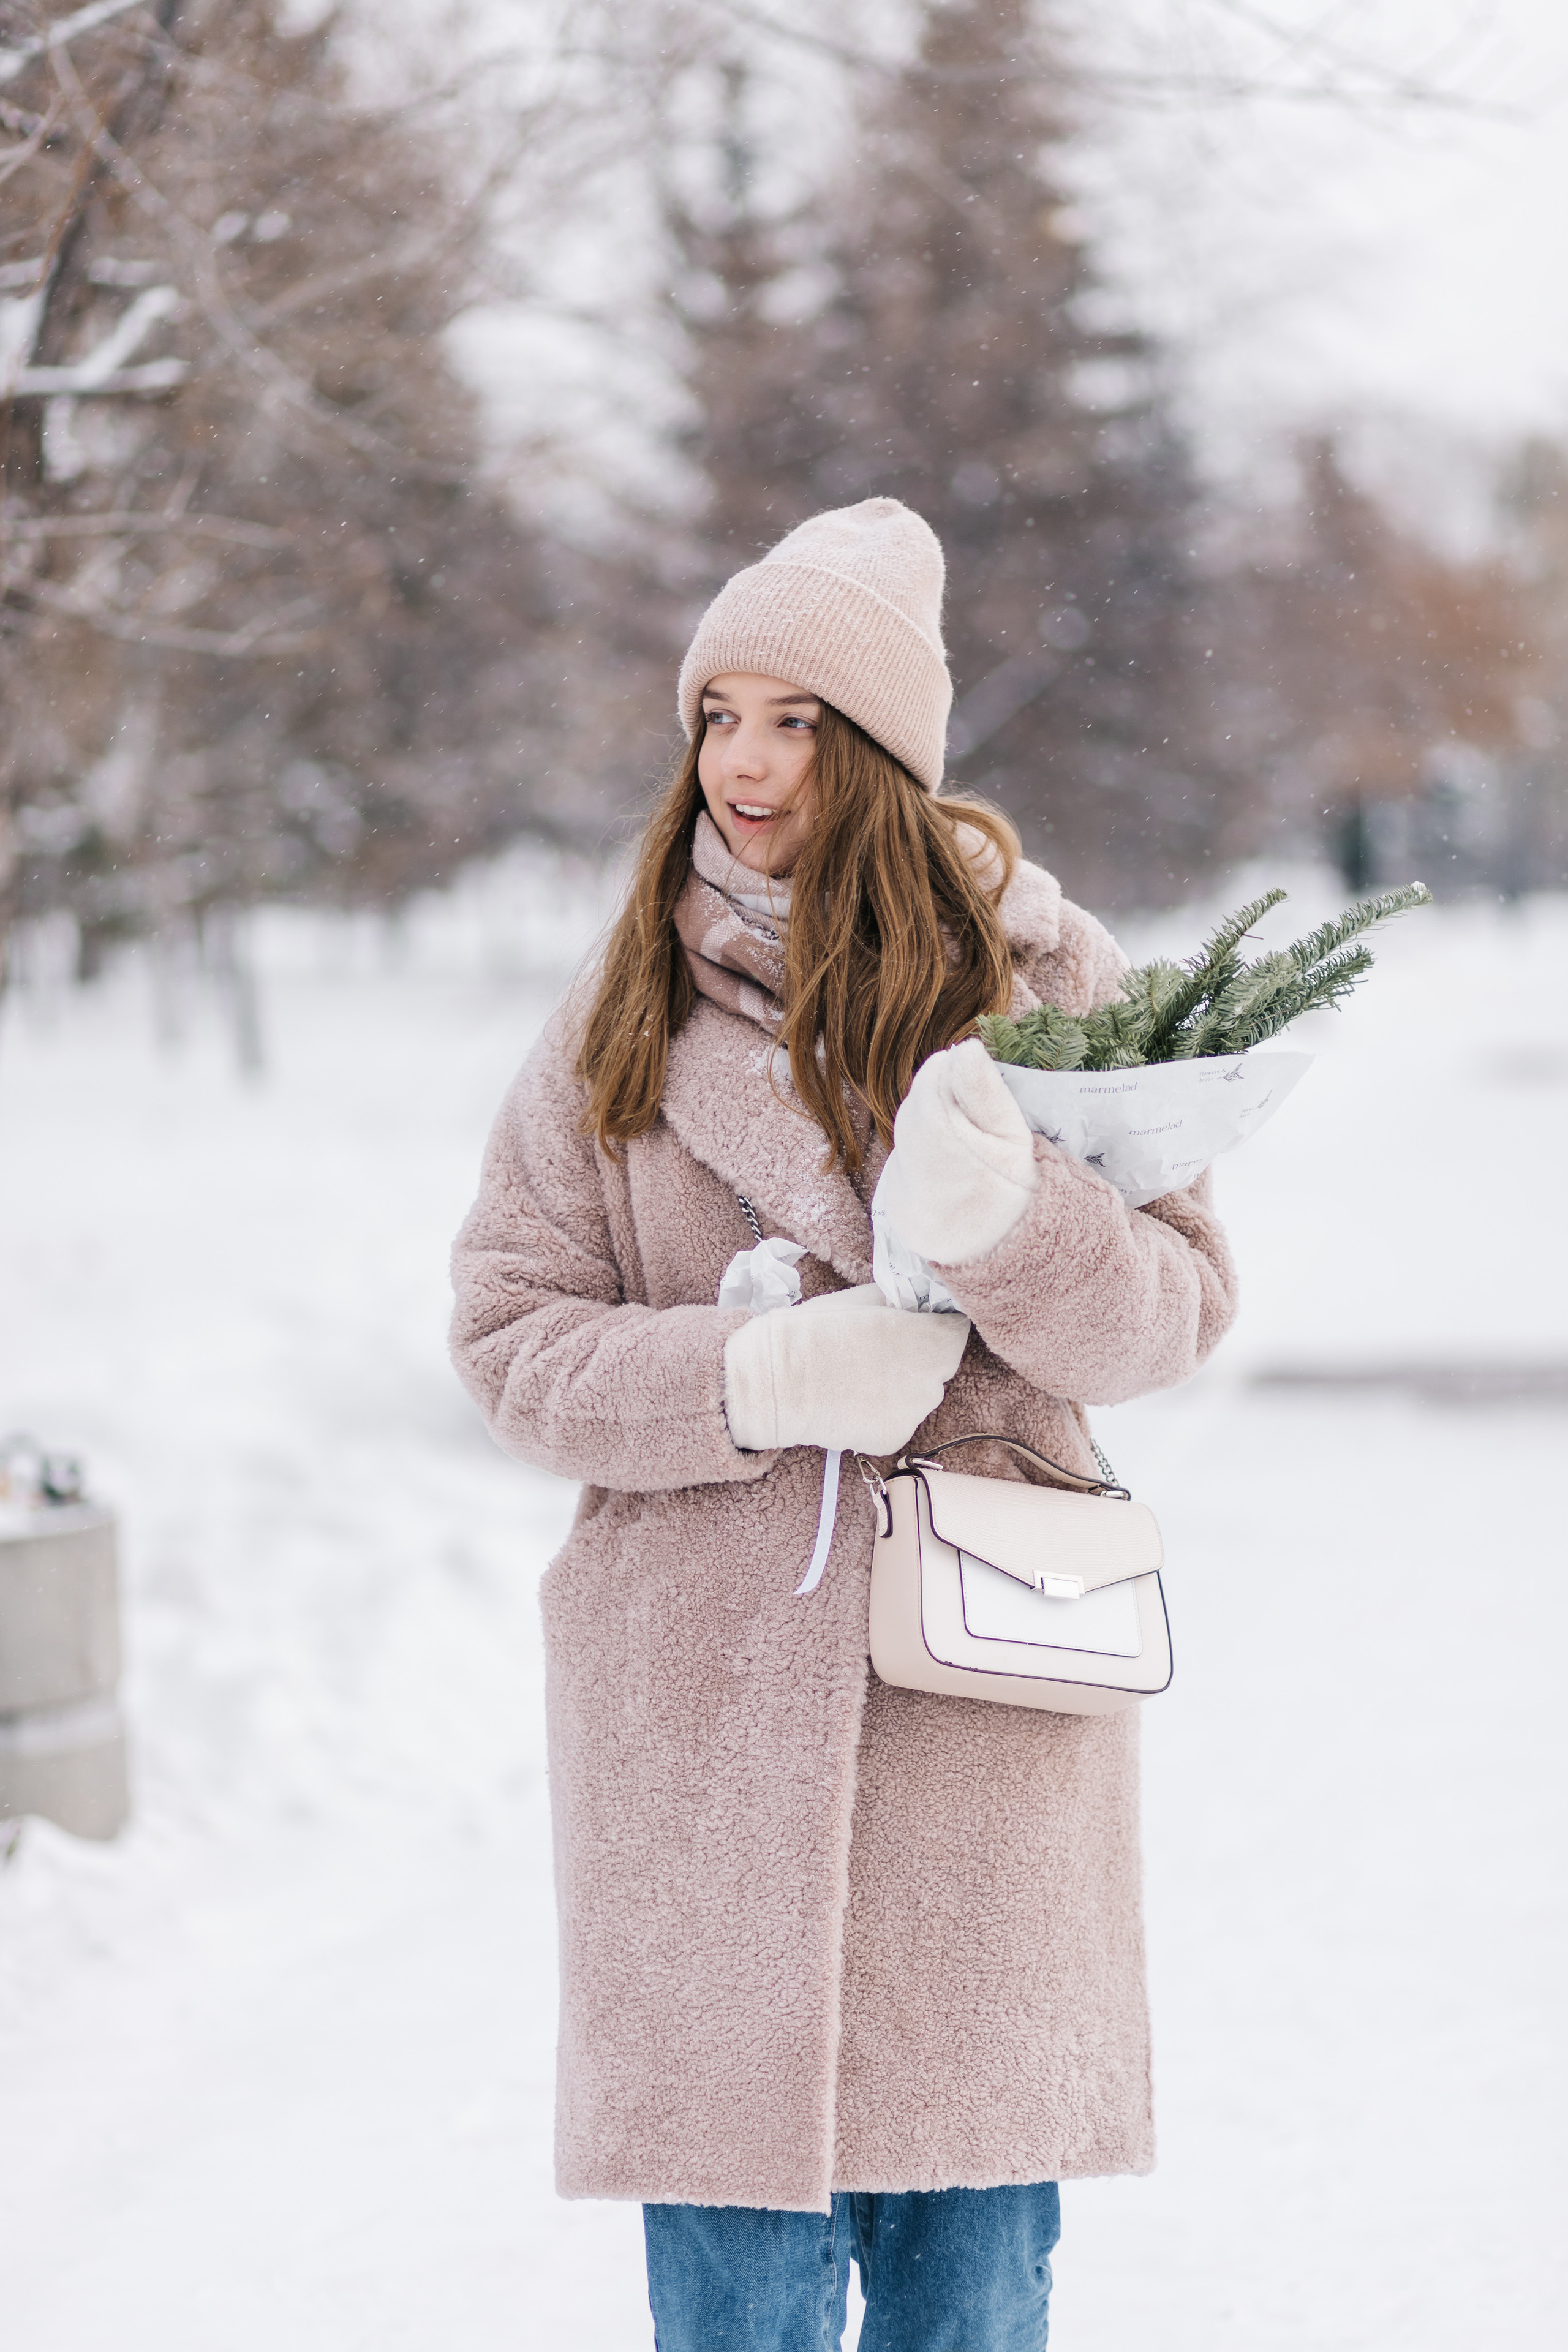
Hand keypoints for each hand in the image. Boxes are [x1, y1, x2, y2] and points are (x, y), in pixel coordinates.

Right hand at [723, 1284, 969, 1453]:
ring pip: (919, 1394)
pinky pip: (898, 1418)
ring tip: (861, 1375)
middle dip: (918, 1356)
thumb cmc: (813, 1332)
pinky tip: (853, 1400)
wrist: (774, 1385)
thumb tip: (917, 1300)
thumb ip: (900, 1301)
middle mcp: (931, 1381)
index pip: (955, 1329)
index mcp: (929, 1340)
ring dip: (902, 1385)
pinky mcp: (894, 1439)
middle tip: (879, 1348)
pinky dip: (883, 1411)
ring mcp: (914, 1415)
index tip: (914, 1323)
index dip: (935, 1324)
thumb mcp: (861, 1299)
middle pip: (939, 1365)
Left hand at [878, 1036, 1035, 1265]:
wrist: (1004, 1259)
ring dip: (935, 1125)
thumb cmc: (1017, 1194)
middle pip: (919, 1103)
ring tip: (971, 1140)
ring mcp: (899, 1183)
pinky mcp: (898, 1204)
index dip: (957, 1072)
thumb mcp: (1011, 1138)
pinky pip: (907, 1162)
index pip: (933, 1077)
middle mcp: (908, 1157)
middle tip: (979, 1111)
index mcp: (936, 1133)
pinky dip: (927, 1155)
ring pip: (910, 1132)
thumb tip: (965, 1048)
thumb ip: (983, 1091)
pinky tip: (955, 1167)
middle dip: (945, 1098)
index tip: (980, 1079)